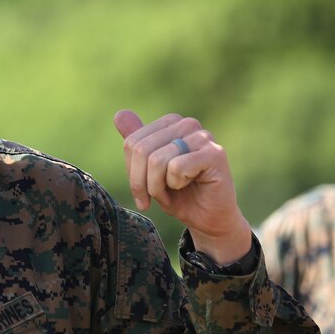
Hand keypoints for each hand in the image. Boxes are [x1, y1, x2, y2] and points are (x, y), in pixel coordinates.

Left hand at [114, 110, 251, 263]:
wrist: (209, 220)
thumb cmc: (180, 197)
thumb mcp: (149, 172)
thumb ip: (136, 144)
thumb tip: (119, 114)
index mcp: (171, 123)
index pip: (132, 143)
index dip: (133, 174)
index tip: (144, 191)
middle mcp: (187, 124)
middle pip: (141, 150)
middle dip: (142, 183)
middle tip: (155, 198)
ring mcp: (203, 137)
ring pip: (157, 160)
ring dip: (158, 187)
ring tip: (173, 192)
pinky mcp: (215, 154)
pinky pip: (176, 168)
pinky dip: (176, 185)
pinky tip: (190, 186)